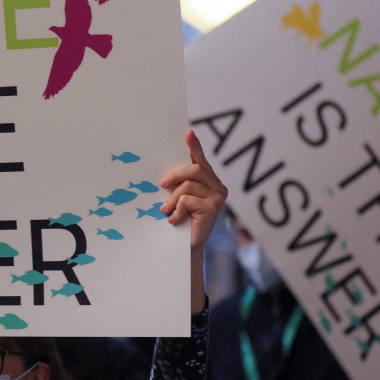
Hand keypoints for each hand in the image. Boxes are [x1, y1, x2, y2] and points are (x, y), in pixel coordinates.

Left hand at [159, 130, 227, 250]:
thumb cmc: (180, 220)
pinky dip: (176, 210)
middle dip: (174, 176)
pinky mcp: (213, 208)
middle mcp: (218, 186)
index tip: (187, 132)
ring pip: (187, 186)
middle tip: (162, 185)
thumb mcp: (178, 198)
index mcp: (209, 181)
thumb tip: (165, 172)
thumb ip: (178, 184)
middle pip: (194, 170)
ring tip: (167, 210)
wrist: (184, 247)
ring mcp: (218, 197)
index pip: (200, 160)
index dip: (195, 145)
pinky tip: (175, 220)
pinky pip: (187, 200)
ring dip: (172, 199)